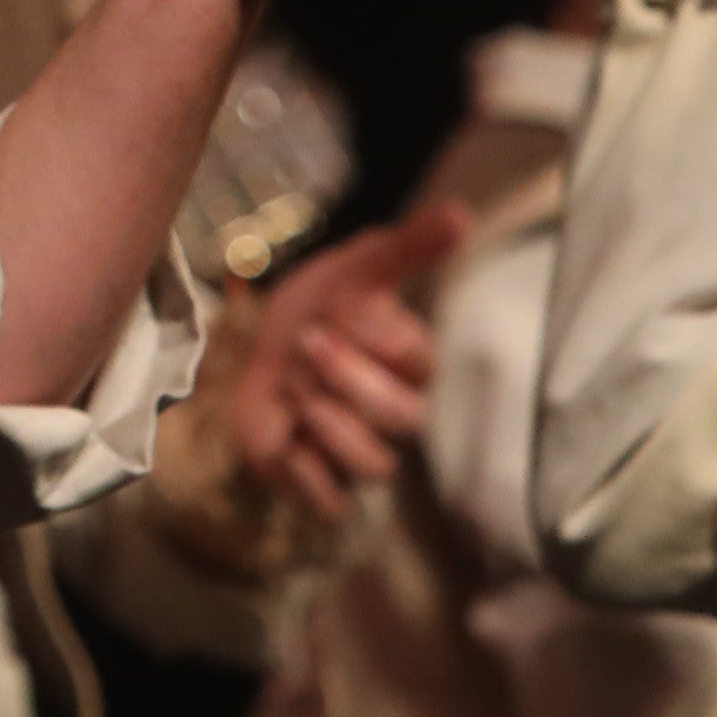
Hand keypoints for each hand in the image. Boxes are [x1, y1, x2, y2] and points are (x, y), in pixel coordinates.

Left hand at [226, 200, 468, 519]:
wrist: (253, 355)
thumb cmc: (315, 311)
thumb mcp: (354, 271)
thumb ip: (408, 247)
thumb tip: (463, 214)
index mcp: (413, 365)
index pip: (417, 360)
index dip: (371, 336)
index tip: (332, 311)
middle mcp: (399, 413)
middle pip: (405, 418)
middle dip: (344, 377)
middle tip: (305, 345)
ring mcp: (366, 452)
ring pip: (378, 465)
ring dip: (325, 420)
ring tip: (294, 389)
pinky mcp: (326, 485)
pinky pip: (333, 502)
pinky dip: (302, 470)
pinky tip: (284, 437)